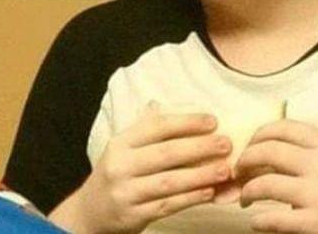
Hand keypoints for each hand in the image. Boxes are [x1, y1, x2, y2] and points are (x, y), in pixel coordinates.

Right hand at [49, 103, 233, 233]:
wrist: (91, 211)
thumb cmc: (117, 174)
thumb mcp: (124, 148)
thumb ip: (144, 128)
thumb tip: (160, 102)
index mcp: (121, 142)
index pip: (156, 127)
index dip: (185, 123)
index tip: (212, 121)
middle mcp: (120, 165)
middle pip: (165, 153)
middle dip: (199, 148)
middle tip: (226, 144)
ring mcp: (125, 191)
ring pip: (169, 181)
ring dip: (200, 175)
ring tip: (225, 170)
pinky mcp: (132, 215)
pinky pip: (167, 205)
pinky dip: (190, 198)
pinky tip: (209, 192)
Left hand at [234, 120, 317, 233]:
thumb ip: (302, 152)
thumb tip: (255, 149)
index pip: (283, 127)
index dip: (257, 134)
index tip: (248, 145)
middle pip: (267, 151)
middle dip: (245, 160)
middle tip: (239, 172)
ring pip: (265, 184)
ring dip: (246, 192)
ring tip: (245, 198)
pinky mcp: (315, 223)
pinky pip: (272, 219)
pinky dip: (257, 221)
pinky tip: (257, 222)